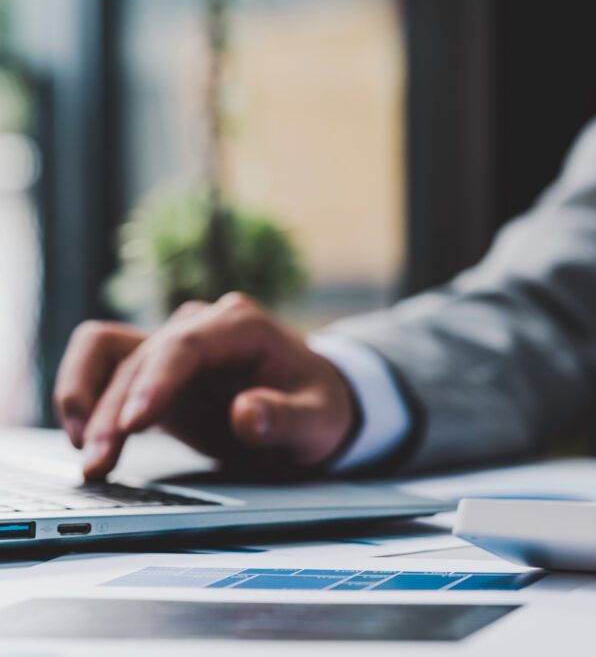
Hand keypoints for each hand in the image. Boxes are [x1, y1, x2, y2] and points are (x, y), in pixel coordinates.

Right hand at [53, 293, 357, 479]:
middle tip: (100, 463)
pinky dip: (85, 396)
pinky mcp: (155, 368)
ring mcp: (175, 343)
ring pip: (108, 354)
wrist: (311, 405)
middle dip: (114, 411)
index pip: (187, 345)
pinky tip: (85, 438)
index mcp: (243, 326)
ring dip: (88, 401)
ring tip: (88, 455)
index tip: (132, 423)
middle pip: (142, 357)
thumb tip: (245, 413)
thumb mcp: (317, 422)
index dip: (155, 382)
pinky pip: (103, 366)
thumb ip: (285, 418)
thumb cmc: (317, 408)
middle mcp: (202, 324)